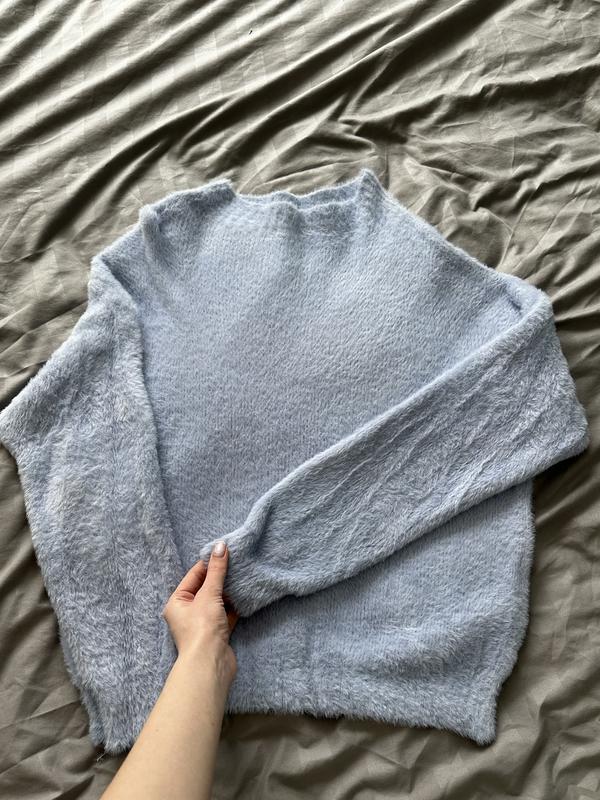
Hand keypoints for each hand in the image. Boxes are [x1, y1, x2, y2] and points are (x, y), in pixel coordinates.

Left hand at [161, 541, 239, 689]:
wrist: (211, 664)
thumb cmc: (202, 628)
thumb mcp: (209, 594)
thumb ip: (216, 570)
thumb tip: (220, 546)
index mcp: (177, 602)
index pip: (194, 576)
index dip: (209, 564)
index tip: (225, 552)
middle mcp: (187, 613)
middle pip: (205, 588)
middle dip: (220, 578)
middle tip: (237, 563)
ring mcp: (202, 624)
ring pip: (216, 602)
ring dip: (228, 591)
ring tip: (242, 576)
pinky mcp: (217, 633)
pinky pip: (226, 614)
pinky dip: (234, 606)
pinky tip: (244, 596)